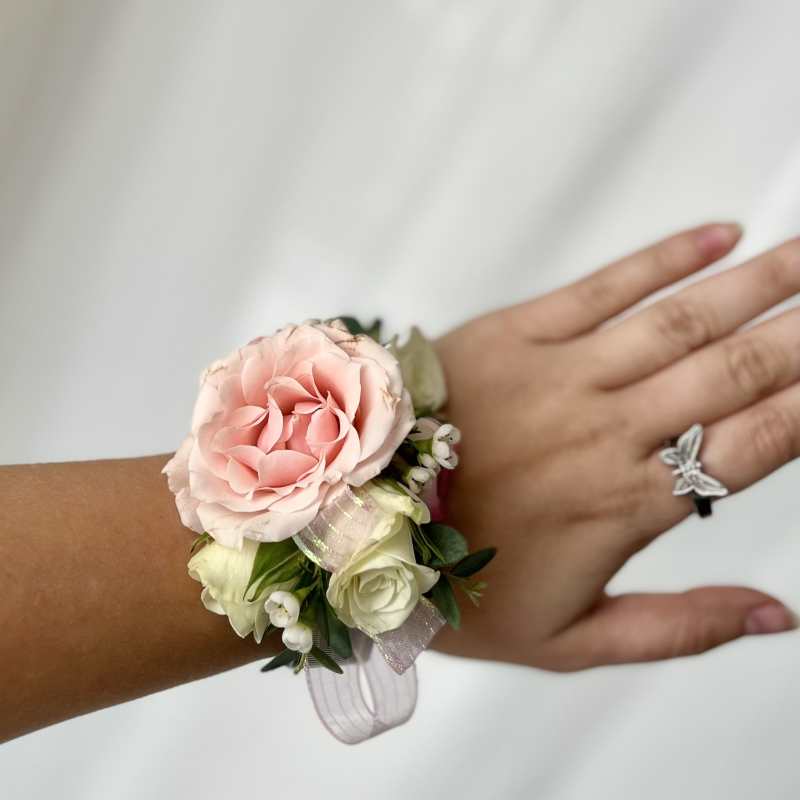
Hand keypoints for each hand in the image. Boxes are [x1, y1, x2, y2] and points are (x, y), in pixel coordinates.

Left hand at [431, 223, 799, 669]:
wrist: (347, 525)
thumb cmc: (457, 591)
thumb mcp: (567, 641)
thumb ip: (677, 629)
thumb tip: (777, 616)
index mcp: (625, 507)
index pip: (752, 446)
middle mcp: (604, 432)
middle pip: (734, 370)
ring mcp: (558, 375)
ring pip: (680, 321)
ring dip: (760, 282)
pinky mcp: (511, 335)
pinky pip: (600, 288)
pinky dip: (663, 259)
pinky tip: (718, 235)